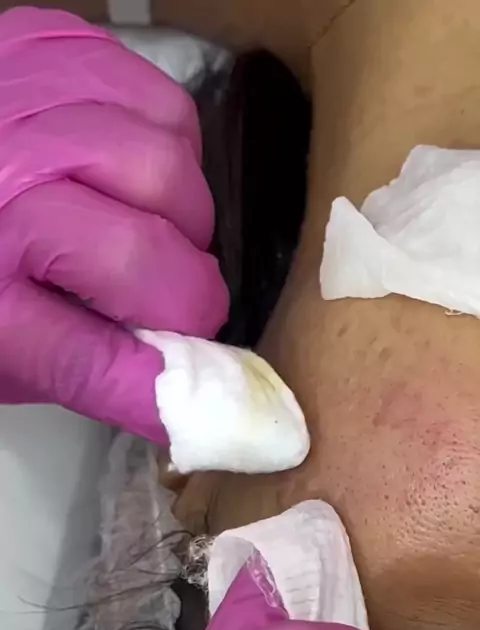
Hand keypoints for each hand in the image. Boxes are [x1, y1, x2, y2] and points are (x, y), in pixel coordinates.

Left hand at [0, 8, 227, 441]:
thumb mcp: (4, 346)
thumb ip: (90, 371)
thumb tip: (186, 399)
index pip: (88, 355)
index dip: (160, 379)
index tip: (208, 393)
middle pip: (148, 248)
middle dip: (183, 287)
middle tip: (163, 296)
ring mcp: (21, 101)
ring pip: (169, 161)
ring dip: (182, 211)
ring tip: (148, 225)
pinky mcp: (48, 46)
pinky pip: (160, 98)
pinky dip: (169, 143)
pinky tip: (135, 171)